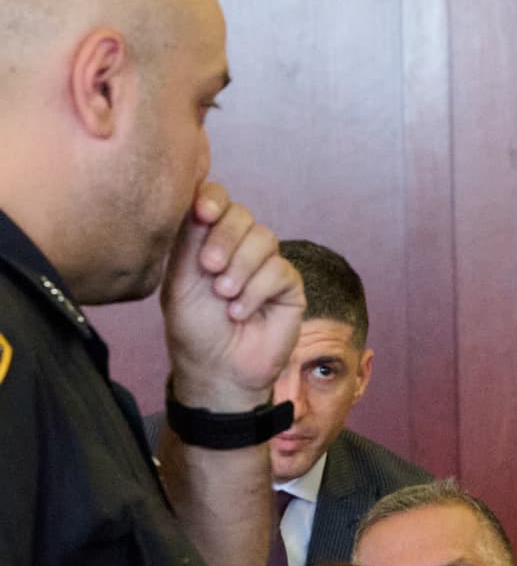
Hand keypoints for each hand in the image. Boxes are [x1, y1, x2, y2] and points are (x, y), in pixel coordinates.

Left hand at [161, 182, 303, 411]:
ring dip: (241, 268)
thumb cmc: (193, 328)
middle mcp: (238, 246)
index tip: (202, 214)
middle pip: (242, 214)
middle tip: (209, 269)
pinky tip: (240, 312)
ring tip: (224, 296)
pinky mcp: (288, 286)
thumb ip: (188, 238)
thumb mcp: (180, 280)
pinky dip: (257, 291)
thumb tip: (197, 196)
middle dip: (225, 239)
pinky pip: (279, 270)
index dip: (213, 199)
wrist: (218, 368)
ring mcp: (265, 265)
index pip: (216, 199)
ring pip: (264, 238)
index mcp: (207, 239)